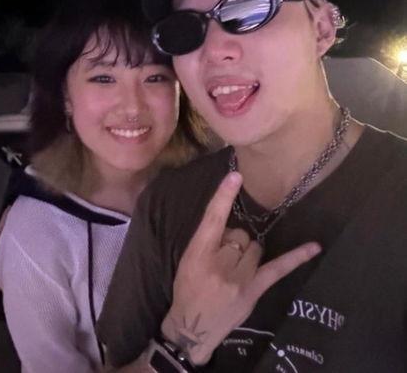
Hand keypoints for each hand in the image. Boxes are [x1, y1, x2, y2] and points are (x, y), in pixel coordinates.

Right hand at [161, 172, 320, 365]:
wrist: (192, 327)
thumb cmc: (187, 288)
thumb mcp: (188, 261)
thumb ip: (207, 241)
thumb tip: (230, 224)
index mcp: (197, 254)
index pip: (212, 220)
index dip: (224, 196)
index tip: (235, 176)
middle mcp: (219, 264)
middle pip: (240, 235)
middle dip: (235, 241)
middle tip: (225, 257)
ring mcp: (239, 279)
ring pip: (255, 247)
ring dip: (248, 252)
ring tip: (236, 268)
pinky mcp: (254, 291)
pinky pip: (278, 269)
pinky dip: (297, 256)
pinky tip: (315, 247)